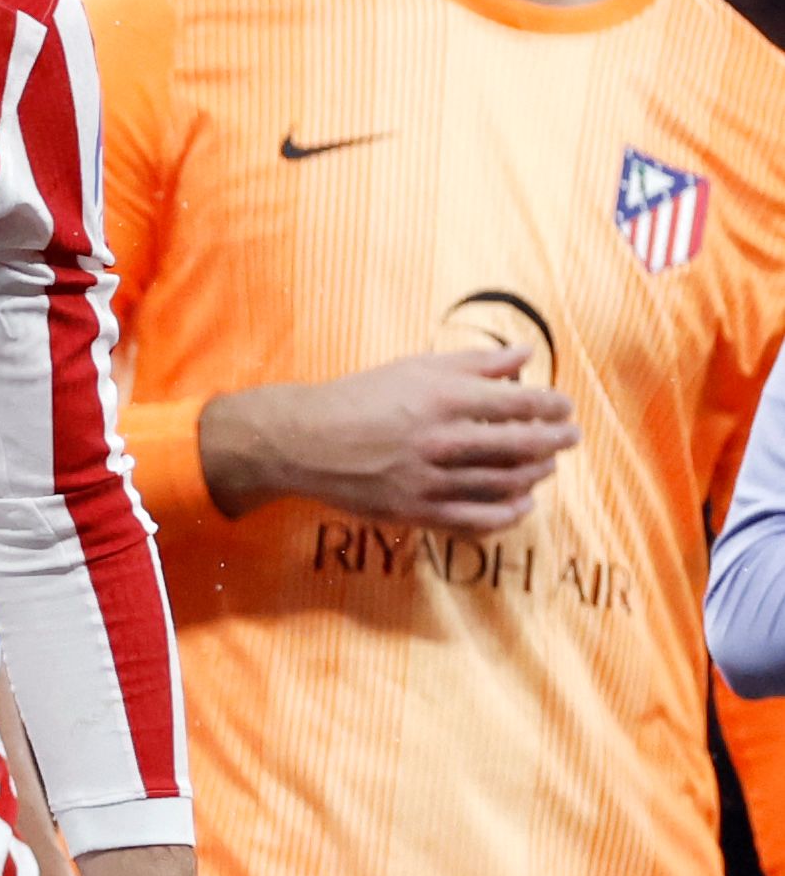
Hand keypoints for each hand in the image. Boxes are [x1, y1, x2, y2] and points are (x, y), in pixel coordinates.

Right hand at [197, 346, 576, 531]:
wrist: (304, 441)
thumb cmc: (360, 397)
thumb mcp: (416, 367)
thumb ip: (475, 362)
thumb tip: (525, 355)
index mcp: (445, 398)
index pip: (522, 403)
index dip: (553, 406)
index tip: (564, 407)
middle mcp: (442, 439)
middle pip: (523, 445)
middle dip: (556, 440)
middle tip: (571, 437)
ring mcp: (430, 479)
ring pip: (505, 483)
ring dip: (536, 474)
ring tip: (546, 466)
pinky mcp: (416, 511)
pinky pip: (476, 519)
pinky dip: (507, 515)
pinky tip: (522, 506)